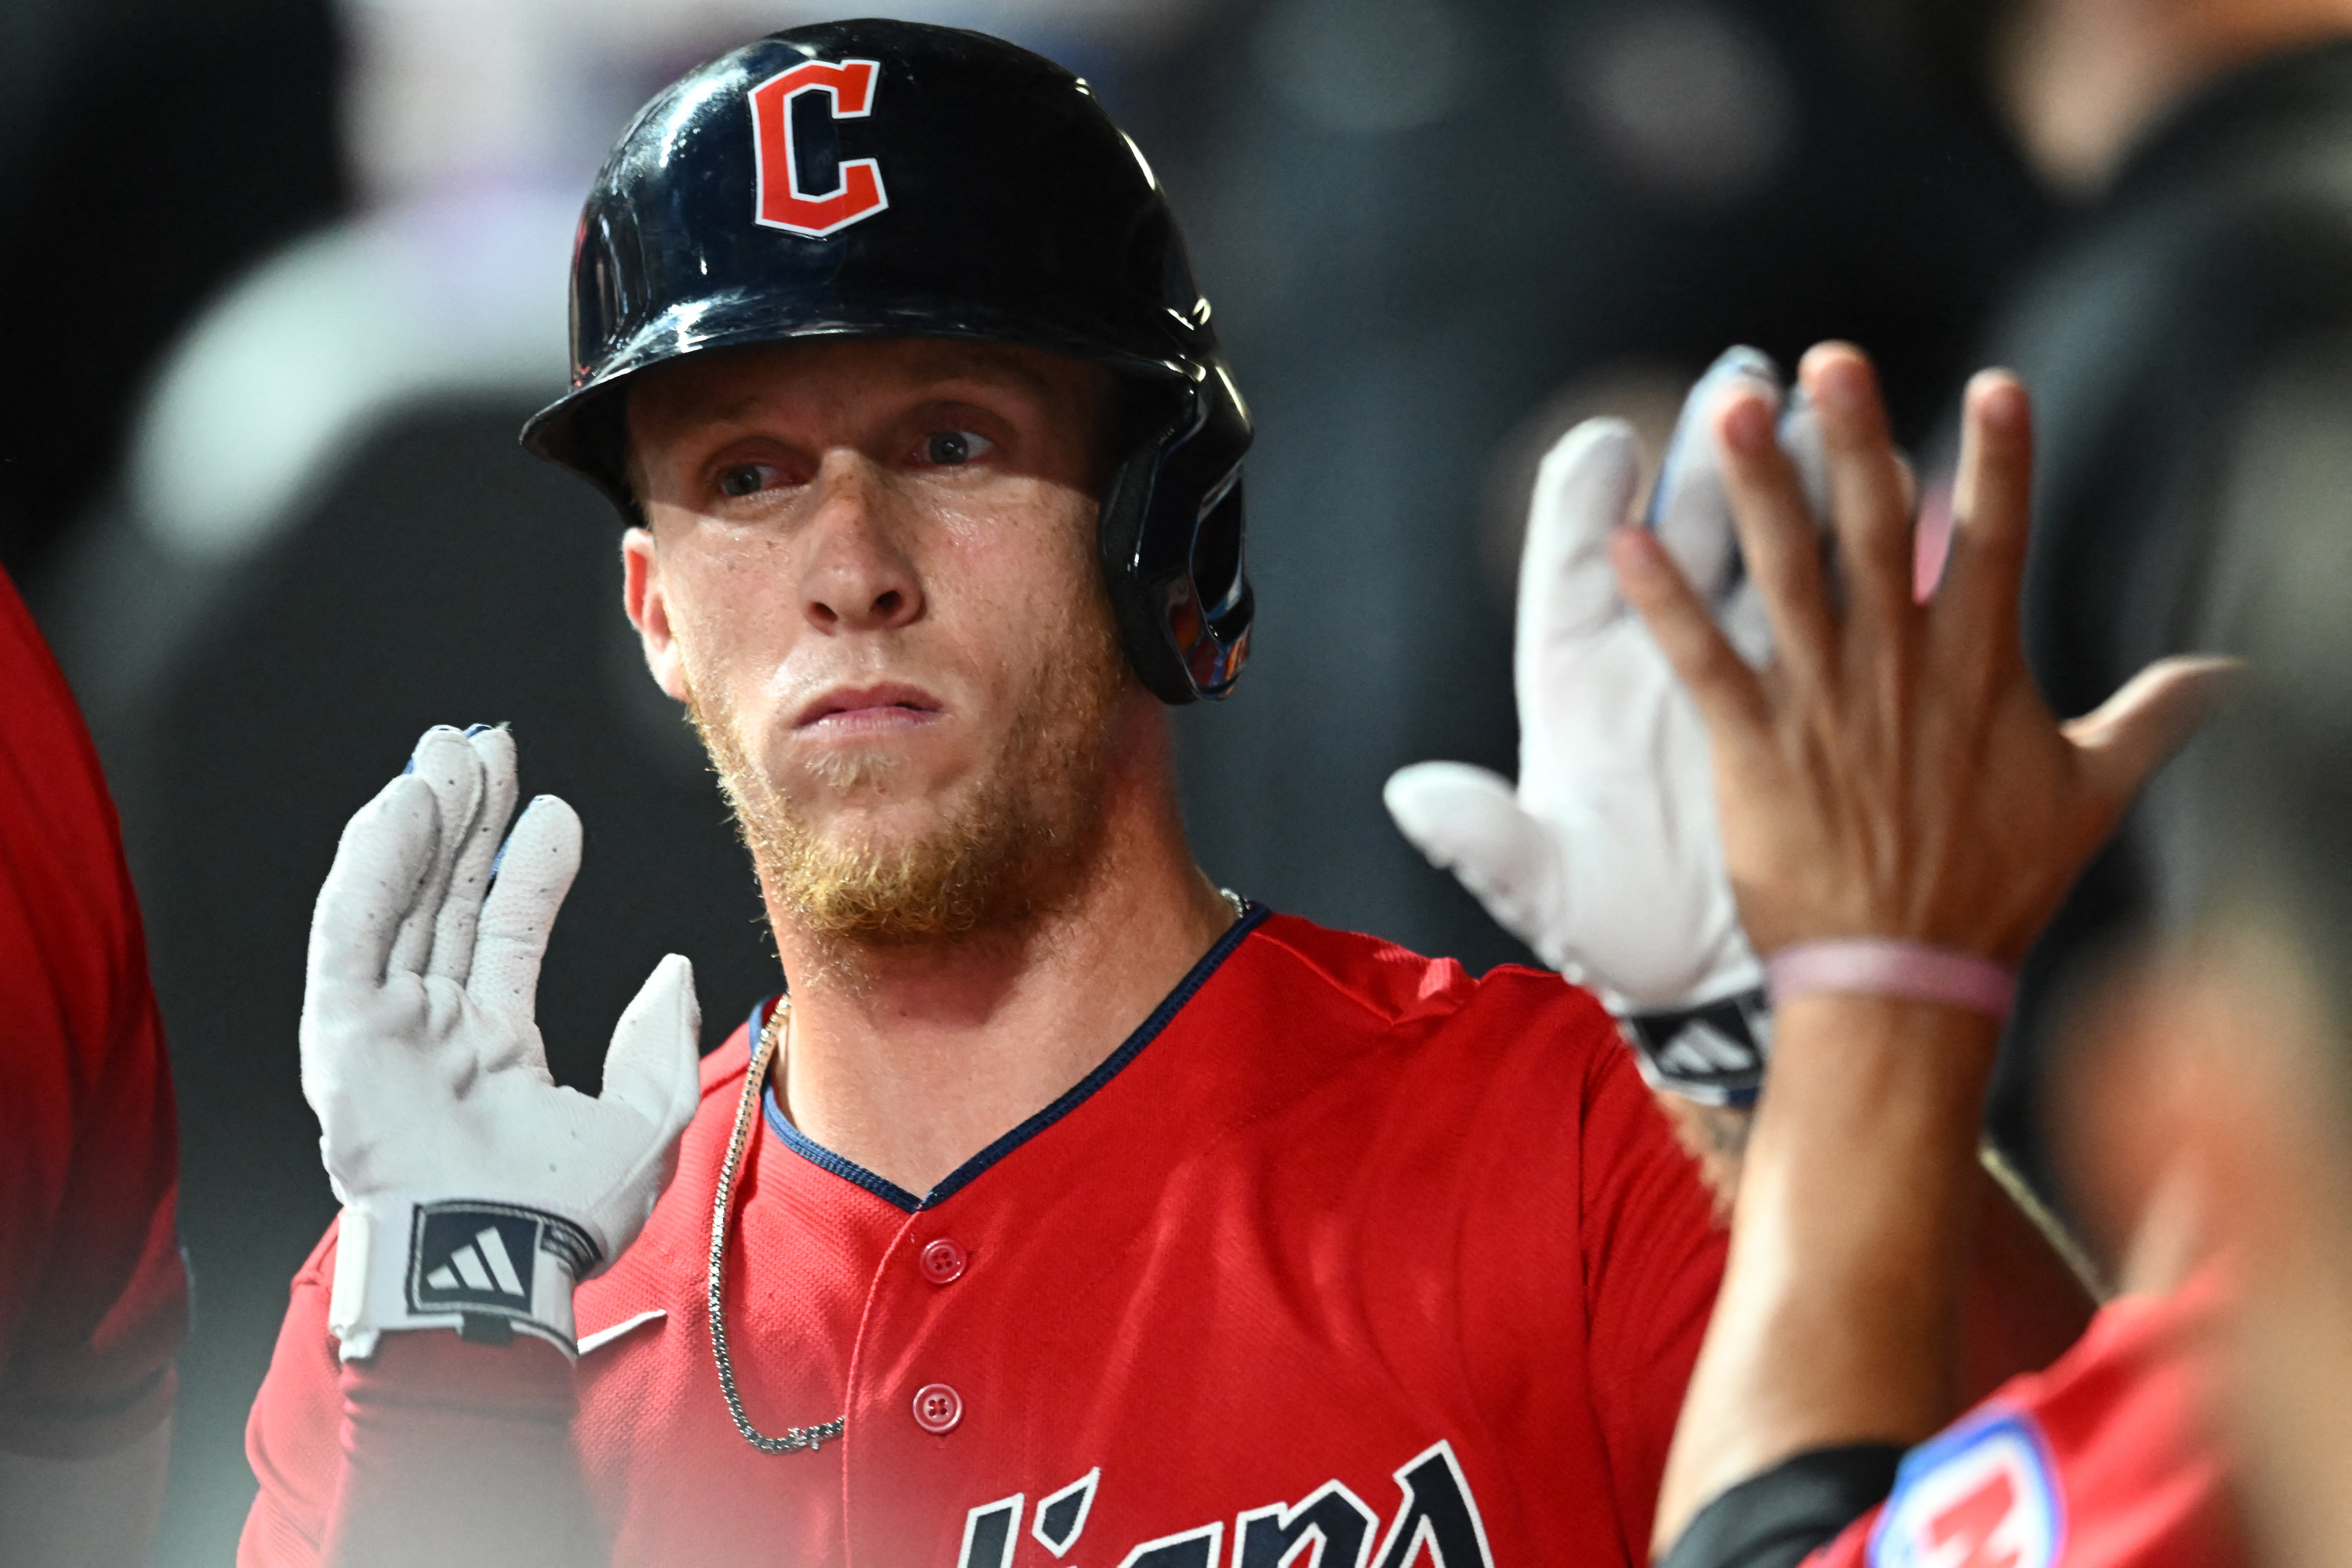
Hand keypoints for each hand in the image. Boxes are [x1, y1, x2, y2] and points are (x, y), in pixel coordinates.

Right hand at [304, 725, 700, 1358]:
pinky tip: (403, 807)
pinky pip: (352, 934)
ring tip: (453, 753)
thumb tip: (675, 974)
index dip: (527, 868)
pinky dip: (373, 868)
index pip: (506, 933)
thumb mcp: (647, 1119)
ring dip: (422, 824)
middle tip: (490, 746)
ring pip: (401, 903)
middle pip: (447, 902)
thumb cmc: (565, 1216)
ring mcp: (386, 1033)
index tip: (554, 809)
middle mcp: (434, 1035)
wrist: (499, 1259)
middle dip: (468, 821)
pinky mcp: (342, 1035)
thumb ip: (660, 1043)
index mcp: (495, 1054)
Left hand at [1385, 349, 1825, 1098]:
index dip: (1583, 504)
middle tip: (1741, 380)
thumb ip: (1482, 840)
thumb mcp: (1547, 889)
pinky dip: (1865, 562)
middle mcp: (1656, 656)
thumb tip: (1413, 798)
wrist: (1711, 976)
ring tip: (1824, 399)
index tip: (1608, 450)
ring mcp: (1738, 668)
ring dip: (1795, 480)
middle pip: (1682, 532)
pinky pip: (1838, 617)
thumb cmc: (1617, 926)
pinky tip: (1905, 497)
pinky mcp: (1810, 701)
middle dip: (1711, 457)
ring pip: (1769, 552)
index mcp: (1578, 679)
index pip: (1570, 568)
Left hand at [1613, 344, 2228, 965]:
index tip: (1994, 383)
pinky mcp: (1755, 749)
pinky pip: (1701, 659)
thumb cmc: (1996, 889)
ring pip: (1786, 574)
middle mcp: (1899, 671)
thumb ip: (2156, 721)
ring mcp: (1823, 706)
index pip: (1998, 539)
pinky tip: (1624, 541)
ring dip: (1757, 489)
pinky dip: (1663, 601)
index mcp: (1979, 668)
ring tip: (1731, 407)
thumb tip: (2230, 673)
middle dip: (1855, 438)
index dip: (2000, 461)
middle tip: (1828, 355)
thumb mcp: (2093, 796)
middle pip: (1879, 531)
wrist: (1908, 979)